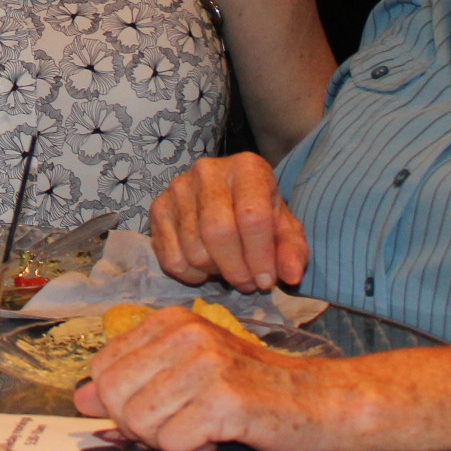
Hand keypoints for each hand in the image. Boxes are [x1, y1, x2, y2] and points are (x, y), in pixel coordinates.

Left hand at [74, 308, 342, 450]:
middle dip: (141, 427)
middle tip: (181, 425)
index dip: (122, 404)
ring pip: (142, 424)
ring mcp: (205, 363)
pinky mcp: (225, 398)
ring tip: (204, 428)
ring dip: (170, 441)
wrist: (318, 399)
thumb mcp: (187, 373)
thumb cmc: (252, 389)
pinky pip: (174, 442)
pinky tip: (220, 437)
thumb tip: (81, 397)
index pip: (103, 370)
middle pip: (116, 398)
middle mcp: (184, 334)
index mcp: (169, 322)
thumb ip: (135, 380)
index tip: (159, 409)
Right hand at [149, 153, 307, 290]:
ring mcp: (178, 188)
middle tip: (247, 283)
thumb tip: (291, 276)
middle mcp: (208, 171)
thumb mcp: (284, 229)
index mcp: (247, 168)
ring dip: (215, 273)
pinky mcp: (158, 208)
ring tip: (228, 269)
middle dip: (236, 270)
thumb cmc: (259, 214)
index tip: (266, 281)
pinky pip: (171, 259)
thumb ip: (292, 251)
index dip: (261, 257)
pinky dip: (192, 275)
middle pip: (218, 233)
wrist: (226, 198)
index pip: (252, 216)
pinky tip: (205, 266)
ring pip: (194, 250)